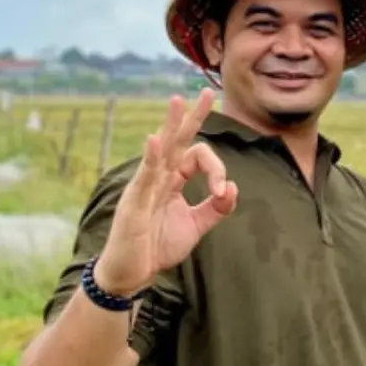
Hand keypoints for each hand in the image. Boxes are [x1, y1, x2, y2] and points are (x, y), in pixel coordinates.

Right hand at [94, 89, 237, 295]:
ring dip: (170, 125)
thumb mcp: (195, 226)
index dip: (216, 170)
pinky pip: (144, 176)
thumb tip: (233, 186)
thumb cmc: (157, 247)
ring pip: (160, 150)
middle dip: (192, 116)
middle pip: (177, 140)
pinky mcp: (134, 202)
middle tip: (206, 92)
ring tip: (178, 101)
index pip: (197, 157)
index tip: (221, 192)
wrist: (132, 273)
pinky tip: (155, 140)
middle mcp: (158, 177)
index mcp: (172, 180)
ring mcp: (144, 187)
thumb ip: (215, 208)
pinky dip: (150, 157)